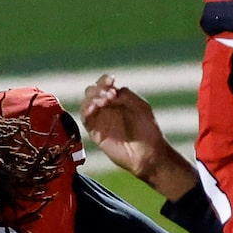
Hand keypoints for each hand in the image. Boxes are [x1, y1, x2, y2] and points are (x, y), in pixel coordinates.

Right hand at [80, 76, 196, 201]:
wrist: (146, 152)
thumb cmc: (147, 130)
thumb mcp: (140, 106)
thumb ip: (125, 95)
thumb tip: (110, 91)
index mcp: (118, 99)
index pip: (105, 84)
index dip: (105, 80)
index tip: (111, 81)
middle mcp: (107, 108)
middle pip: (92, 91)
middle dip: (98, 89)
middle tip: (109, 95)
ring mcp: (100, 120)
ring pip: (86, 103)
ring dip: (92, 98)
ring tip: (103, 101)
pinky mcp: (94, 132)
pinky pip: (85, 118)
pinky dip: (87, 110)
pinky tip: (95, 108)